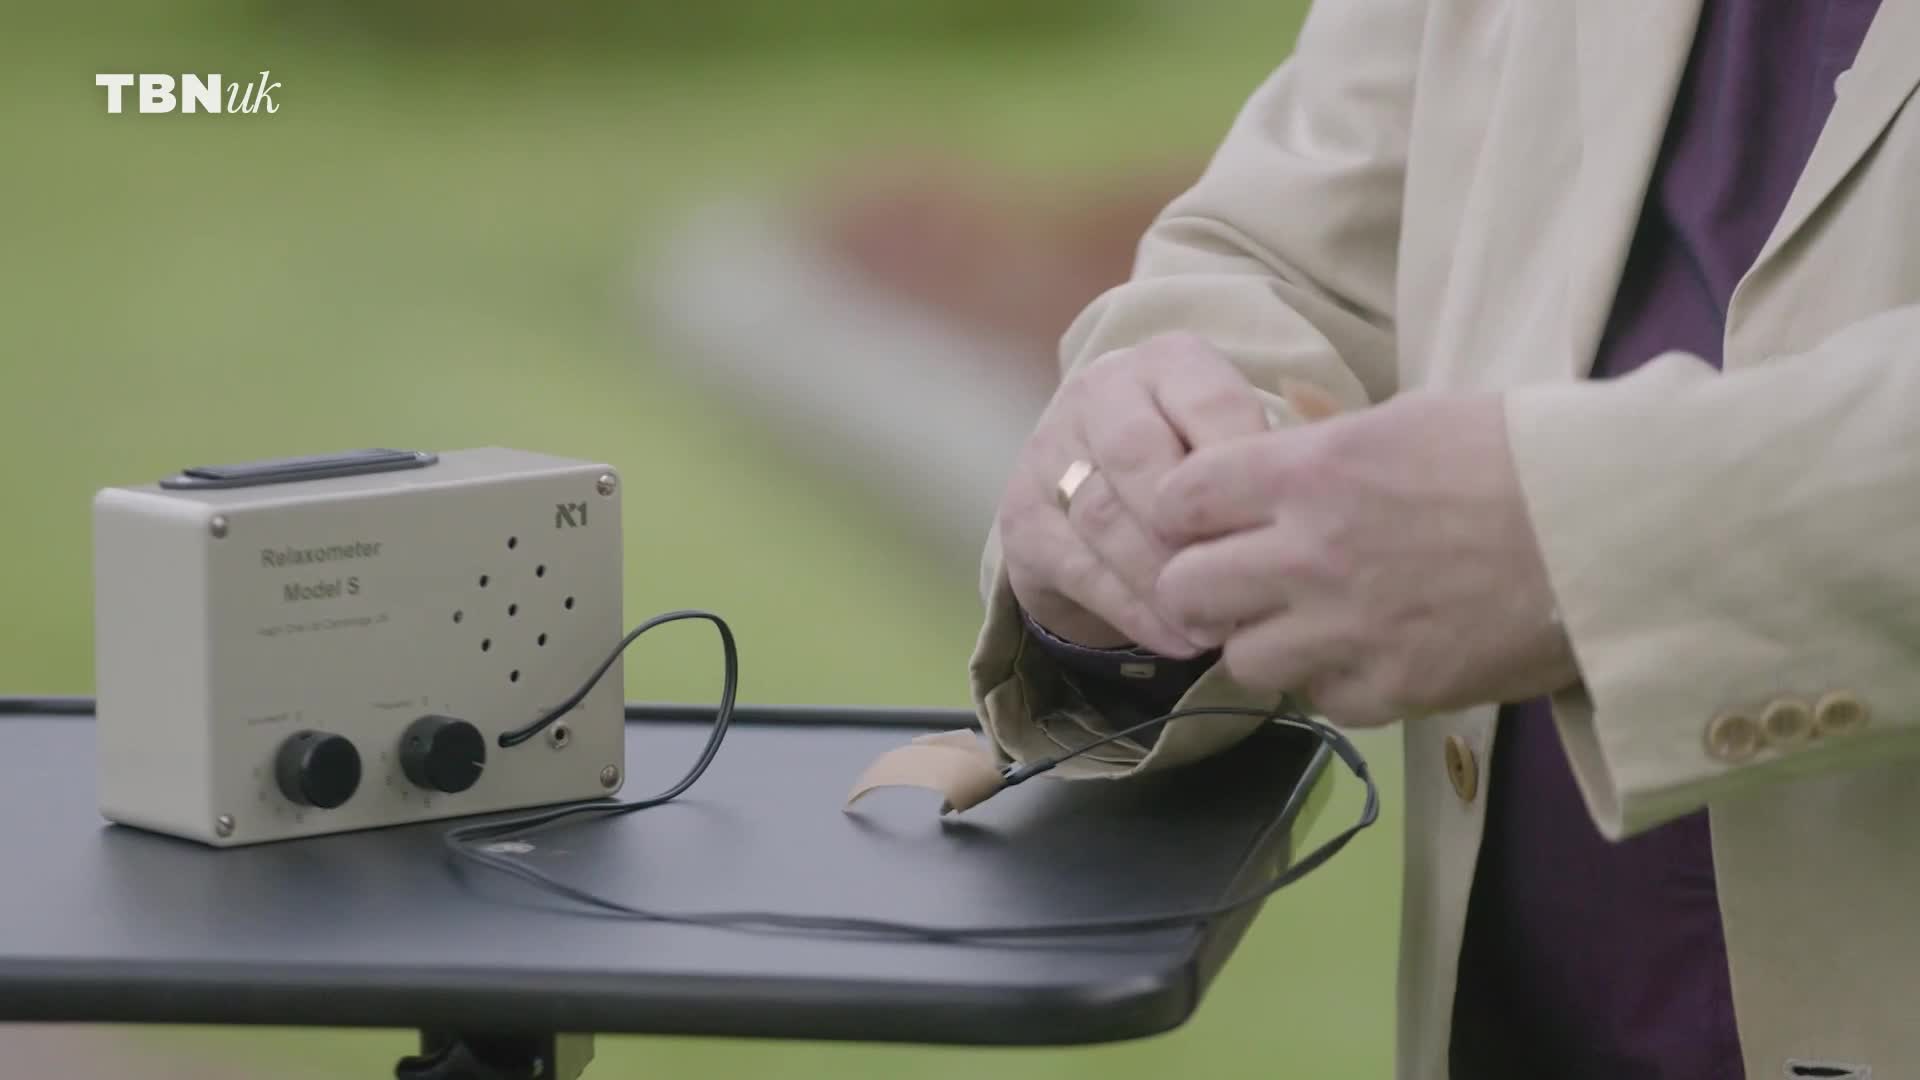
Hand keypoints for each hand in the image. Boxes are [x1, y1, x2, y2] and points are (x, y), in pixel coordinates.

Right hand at [998, 333, 1270, 656]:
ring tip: (1216, 627)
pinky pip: (1078, 568)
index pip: (1212, 404)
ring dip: (1164, 580)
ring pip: (1103, 517)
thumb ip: (1269, 463)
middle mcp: (1099, 393)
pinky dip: (1132, 610)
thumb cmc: (1191, 466)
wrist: (1091, 494)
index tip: (1280, 529)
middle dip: (1191, 529)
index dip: (1246, 470)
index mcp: (1166, 362)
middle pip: (1140, 455)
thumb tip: (1316, 510)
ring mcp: (1049, 453)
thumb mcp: (1234, 445)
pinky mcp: (1022, 520)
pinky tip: (1177, 638)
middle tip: (1239, 584)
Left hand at [1151, 390, 1577, 724]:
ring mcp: (1347, 630)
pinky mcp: (1392, 691)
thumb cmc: (1523, 454)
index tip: (1207, 518)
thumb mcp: (1405, 419)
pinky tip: (1370, 651)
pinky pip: (1318, 701)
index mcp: (1309, 470)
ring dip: (1264, 642)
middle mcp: (1309, 553)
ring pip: (1242, 659)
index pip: (1179, 499)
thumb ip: (1320, 447)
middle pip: (1185, 591)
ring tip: (1307, 622)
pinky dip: (1331, 682)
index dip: (1185, 511)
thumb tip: (1268, 452)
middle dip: (1203, 586)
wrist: (1621, 530)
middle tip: (1239, 582)